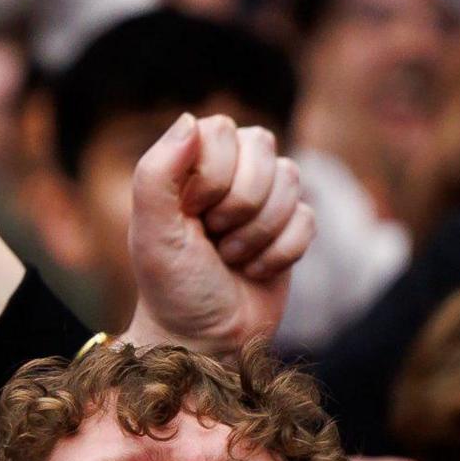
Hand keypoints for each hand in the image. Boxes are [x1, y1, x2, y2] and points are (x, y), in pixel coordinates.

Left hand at [126, 112, 314, 354]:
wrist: (203, 341)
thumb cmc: (171, 286)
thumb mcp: (152, 232)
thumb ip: (157, 173)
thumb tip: (190, 120)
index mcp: (190, 163)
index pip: (222, 130)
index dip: (213, 175)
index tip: (190, 214)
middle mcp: (229, 171)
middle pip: (263, 146)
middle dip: (240, 204)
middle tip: (213, 237)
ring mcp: (264, 198)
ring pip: (291, 179)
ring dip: (258, 232)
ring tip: (230, 257)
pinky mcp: (291, 227)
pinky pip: (307, 219)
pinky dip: (280, 254)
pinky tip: (255, 270)